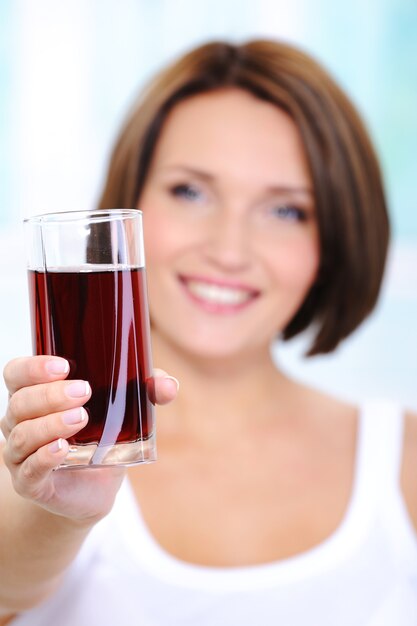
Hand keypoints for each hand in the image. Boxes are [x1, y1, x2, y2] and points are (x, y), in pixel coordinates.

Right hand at [1, 356, 177, 523]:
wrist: (93, 488)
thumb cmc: (101, 435)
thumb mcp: (124, 408)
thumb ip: (147, 390)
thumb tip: (168, 387)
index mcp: (35, 394)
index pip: (17, 373)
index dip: (33, 367)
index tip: (64, 366)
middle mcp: (20, 422)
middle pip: (20, 402)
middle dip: (50, 395)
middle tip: (84, 391)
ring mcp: (21, 454)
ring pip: (22, 435)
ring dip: (50, 424)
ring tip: (81, 418)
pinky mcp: (31, 483)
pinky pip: (29, 469)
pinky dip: (44, 457)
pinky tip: (63, 449)